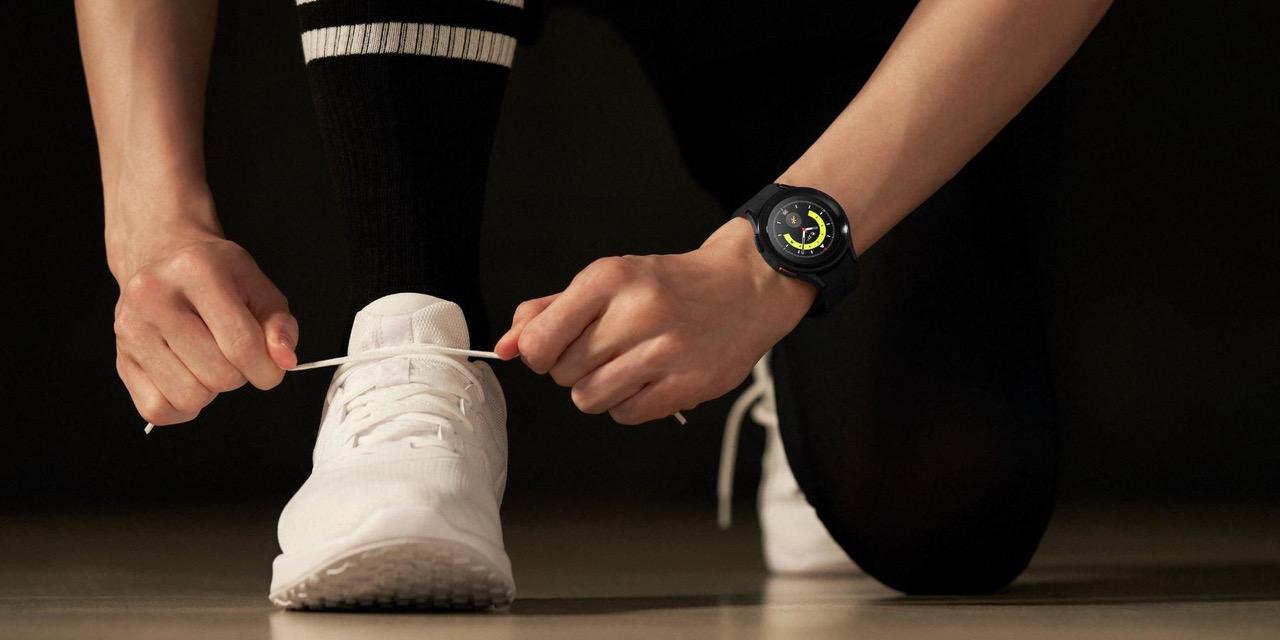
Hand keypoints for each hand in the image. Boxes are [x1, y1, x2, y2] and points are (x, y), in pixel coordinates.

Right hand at [110, 215, 296, 426]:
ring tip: (207, 361)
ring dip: (210, 390)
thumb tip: (283, 360)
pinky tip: (188, 378)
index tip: (270, 370)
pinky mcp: (119, 357)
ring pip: (189, 396)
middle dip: (238, 375)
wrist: (163, 258)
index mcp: (197, 271)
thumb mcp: (258, 287)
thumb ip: (279, 325)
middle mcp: (154, 296)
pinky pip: (157, 409)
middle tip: (232, 354)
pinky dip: (181, 406)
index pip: (241, 345)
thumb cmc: (218, 277)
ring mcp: (130, 328)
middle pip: (217, 375)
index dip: (267, 370)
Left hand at [494, 218, 816, 424]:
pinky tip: (648, 380)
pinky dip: (628, 405)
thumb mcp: (608, 281)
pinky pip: (627, 414)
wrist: (746, 287)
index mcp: (610, 279)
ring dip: (599, 390)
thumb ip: (551, 311)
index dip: (538, 354)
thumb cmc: (670, 286)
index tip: (553, 350)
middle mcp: (637, 312)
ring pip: (590, 399)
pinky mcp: (687, 384)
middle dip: (574, 368)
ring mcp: (665, 350)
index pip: (541, 341)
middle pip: (564, 373)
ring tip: (626, 367)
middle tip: (606, 349)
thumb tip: (505, 346)